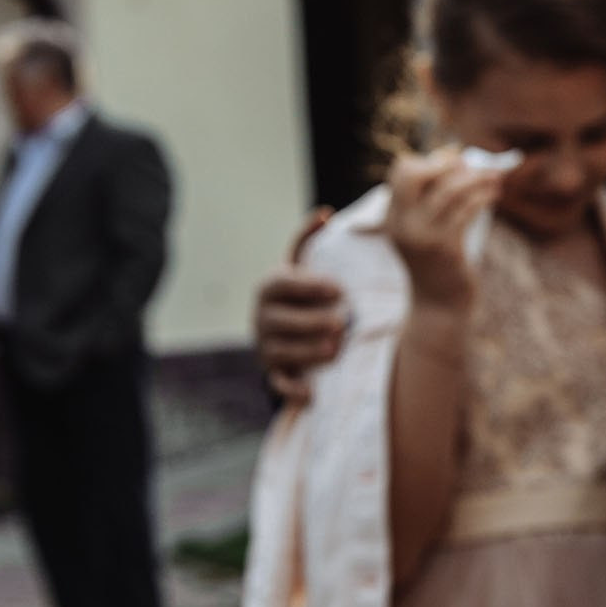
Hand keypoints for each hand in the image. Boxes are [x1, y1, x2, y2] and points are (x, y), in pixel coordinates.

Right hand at [255, 207, 345, 403]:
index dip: (309, 286)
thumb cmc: (303, 292)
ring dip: (308, 351)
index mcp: (270, 286)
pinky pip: (278, 382)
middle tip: (342, 322)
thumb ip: (310, 241)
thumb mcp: (303, 265)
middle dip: (312, 322)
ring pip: (282, 350)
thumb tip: (326, 213)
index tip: (339, 289)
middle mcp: (263, 316)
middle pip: (282, 320)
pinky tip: (312, 393)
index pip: (282, 283)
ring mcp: (266, 344)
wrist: (289, 330)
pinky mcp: (273, 370)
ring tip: (335, 350)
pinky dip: (293, 390)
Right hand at [384, 148, 502, 310]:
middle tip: (469, 165)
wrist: (439, 305)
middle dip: (444, 163)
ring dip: (476, 178)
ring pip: (449, 190)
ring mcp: (422, 237)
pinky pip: (466, 210)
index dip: (429, 160)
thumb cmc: (439, 261)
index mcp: (394, 216)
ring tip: (494, 177)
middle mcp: (403, 224)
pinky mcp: (445, 249)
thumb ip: (435, 197)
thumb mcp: (427, 229)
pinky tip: (493, 195)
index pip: (401, 171)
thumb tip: (458, 159)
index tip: (454, 163)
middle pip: (413, 174)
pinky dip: (482, 197)